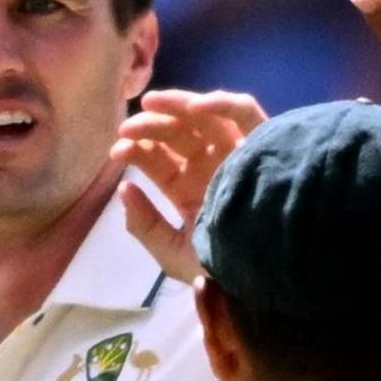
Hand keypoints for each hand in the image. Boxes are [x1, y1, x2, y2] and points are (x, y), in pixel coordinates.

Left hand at [112, 89, 267, 281]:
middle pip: (177, 134)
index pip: (159, 160)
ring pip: (205, 116)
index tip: (117, 151)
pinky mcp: (262, 145)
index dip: (136, 150)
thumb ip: (145, 225)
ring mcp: (235, 153)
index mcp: (190, 190)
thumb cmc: (222, 269)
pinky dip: (222, 102)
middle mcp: (211, 167)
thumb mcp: (172, 253)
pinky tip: (195, 105)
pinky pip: (246, 114)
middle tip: (127, 128)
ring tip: (150, 103)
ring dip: (177, 105)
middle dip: (149, 126)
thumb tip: (123, 188)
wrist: (263, 277)